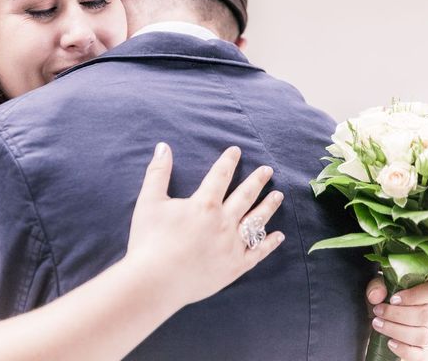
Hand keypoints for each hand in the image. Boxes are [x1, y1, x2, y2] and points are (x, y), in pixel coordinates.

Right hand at [126, 143, 284, 306]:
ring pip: (256, 221)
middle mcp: (223, 222)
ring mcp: (232, 245)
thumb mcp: (149, 201)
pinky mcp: (234, 267)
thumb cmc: (149, 240)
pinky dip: (269, 243)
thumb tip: (162, 146)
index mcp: (204, 204)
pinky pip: (257, 252)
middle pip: (245, 196)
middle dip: (257, 181)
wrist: (154, 282)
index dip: (228, 161)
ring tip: (278, 195)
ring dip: (268, 206)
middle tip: (268, 170)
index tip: (236, 151)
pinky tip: (278, 235)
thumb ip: (158, 172)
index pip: (220, 176)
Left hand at [367, 277, 427, 360]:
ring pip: (423, 336)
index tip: (393, 299)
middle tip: (378, 311)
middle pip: (426, 316)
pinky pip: (420, 355)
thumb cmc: (385, 298)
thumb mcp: (379, 286)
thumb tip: (375, 296)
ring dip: (397, 331)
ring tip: (377, 324)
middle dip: (397, 314)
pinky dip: (404, 350)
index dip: (413, 296)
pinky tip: (390, 342)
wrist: (381, 315)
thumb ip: (377, 286)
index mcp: (427, 293)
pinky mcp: (422, 349)